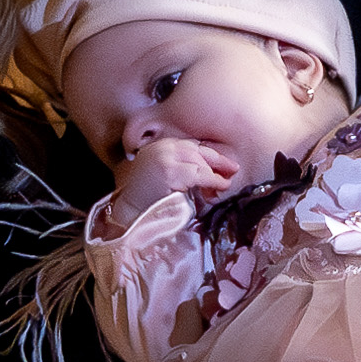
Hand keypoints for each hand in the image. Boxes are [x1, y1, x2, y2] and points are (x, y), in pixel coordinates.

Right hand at [108, 139, 235, 224]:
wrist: (127, 215)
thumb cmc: (143, 202)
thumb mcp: (160, 177)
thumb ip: (179, 171)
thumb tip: (207, 175)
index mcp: (157, 147)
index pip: (189, 146)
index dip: (208, 155)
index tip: (222, 163)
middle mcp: (161, 148)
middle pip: (197, 150)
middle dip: (217, 160)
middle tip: (233, 169)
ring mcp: (164, 158)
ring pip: (199, 161)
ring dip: (215, 173)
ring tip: (225, 183)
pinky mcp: (169, 171)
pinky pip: (199, 173)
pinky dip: (213, 180)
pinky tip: (221, 185)